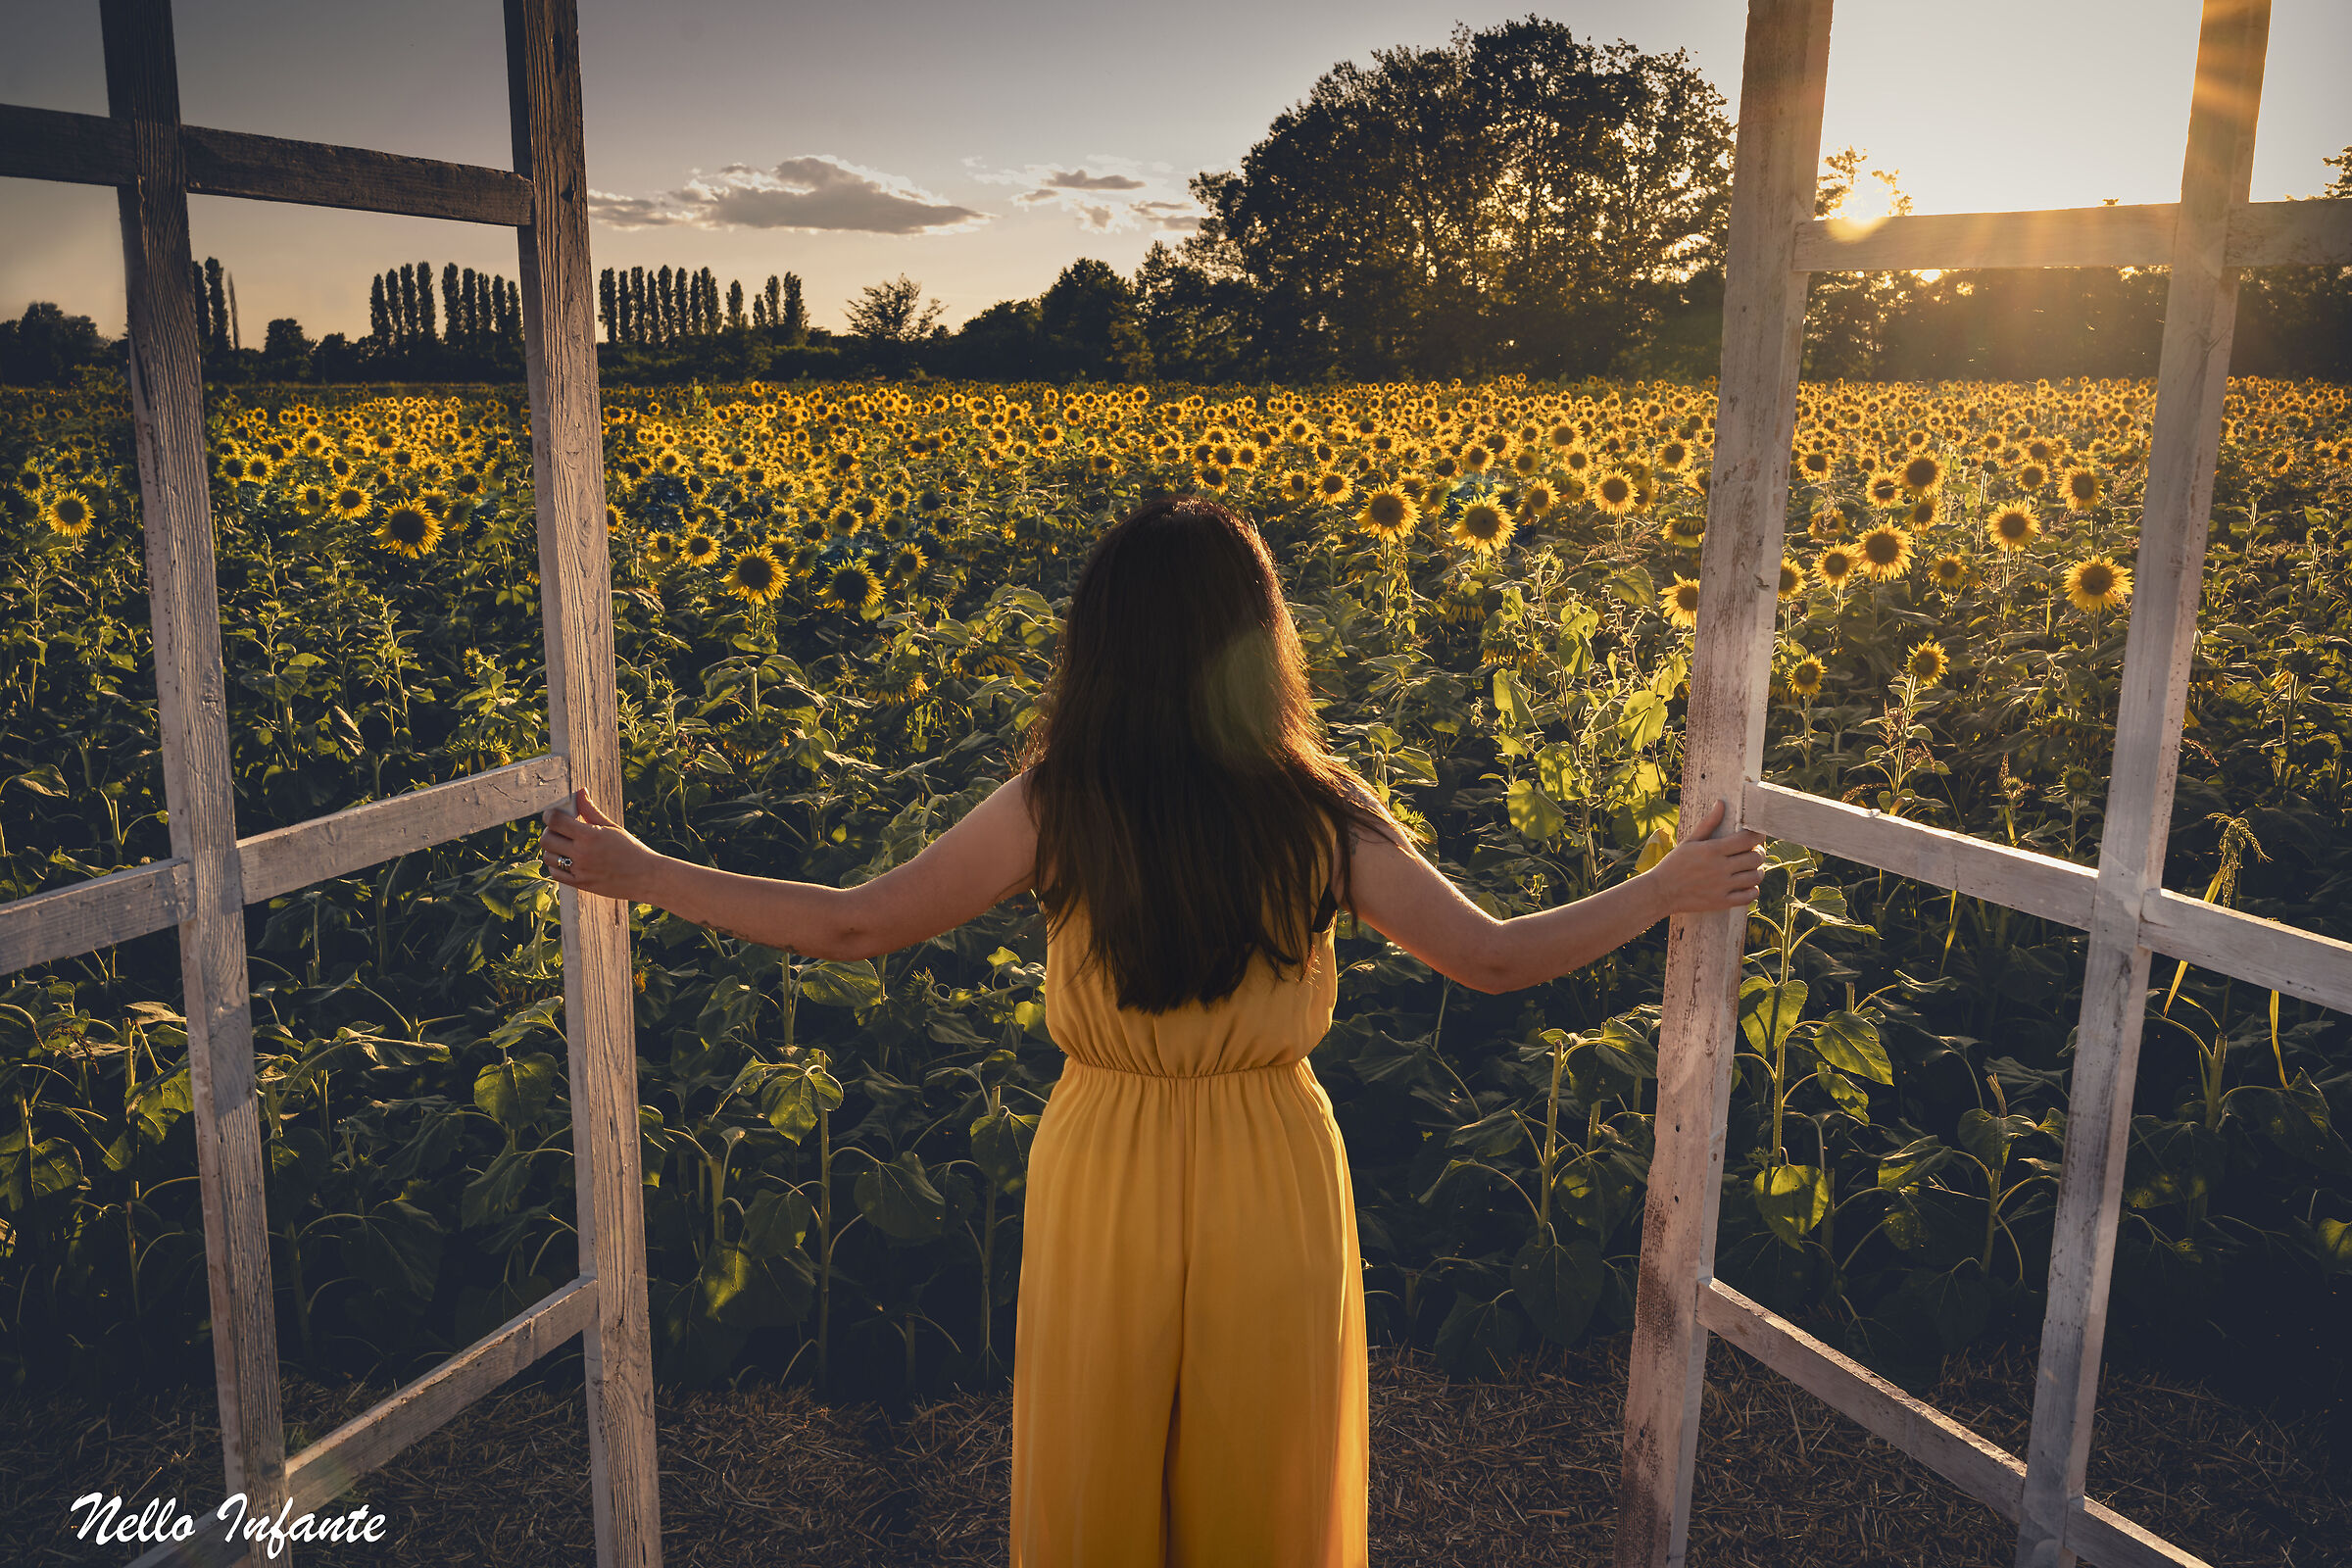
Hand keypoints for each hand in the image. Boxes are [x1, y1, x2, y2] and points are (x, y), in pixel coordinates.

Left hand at [538, 788, 658, 901]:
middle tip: (558, 830)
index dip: (550, 815)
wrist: (646, 877)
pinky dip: (556, 865)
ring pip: (548, 857)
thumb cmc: (631, 849)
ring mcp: (580, 870)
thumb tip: (580, 792)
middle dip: (549, 831)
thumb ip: (591, 811)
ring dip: (552, 849)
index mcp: (590, 835)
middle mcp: (582, 853)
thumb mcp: (612, 827)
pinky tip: (566, 860)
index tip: (553, 814)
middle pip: (546, 839)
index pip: (555, 821)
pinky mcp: (580, 884)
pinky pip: (555, 873)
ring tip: (563, 845)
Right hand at [1641, 798, 1766, 913]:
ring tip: (1751, 869)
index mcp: (1713, 849)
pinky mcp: (1722, 902)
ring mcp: (1722, 886)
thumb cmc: (1674, 863)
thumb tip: (1721, 803)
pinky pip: (1749, 897)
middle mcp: (1720, 867)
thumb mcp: (1689, 841)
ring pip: (1755, 877)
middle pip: (1755, 858)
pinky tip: (1746, 885)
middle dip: (1759, 853)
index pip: (1748, 839)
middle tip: (1754, 852)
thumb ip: (1708, 823)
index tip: (1757, 835)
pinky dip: (1753, 890)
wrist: (1661, 891)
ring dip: (1757, 871)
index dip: (1758, 835)